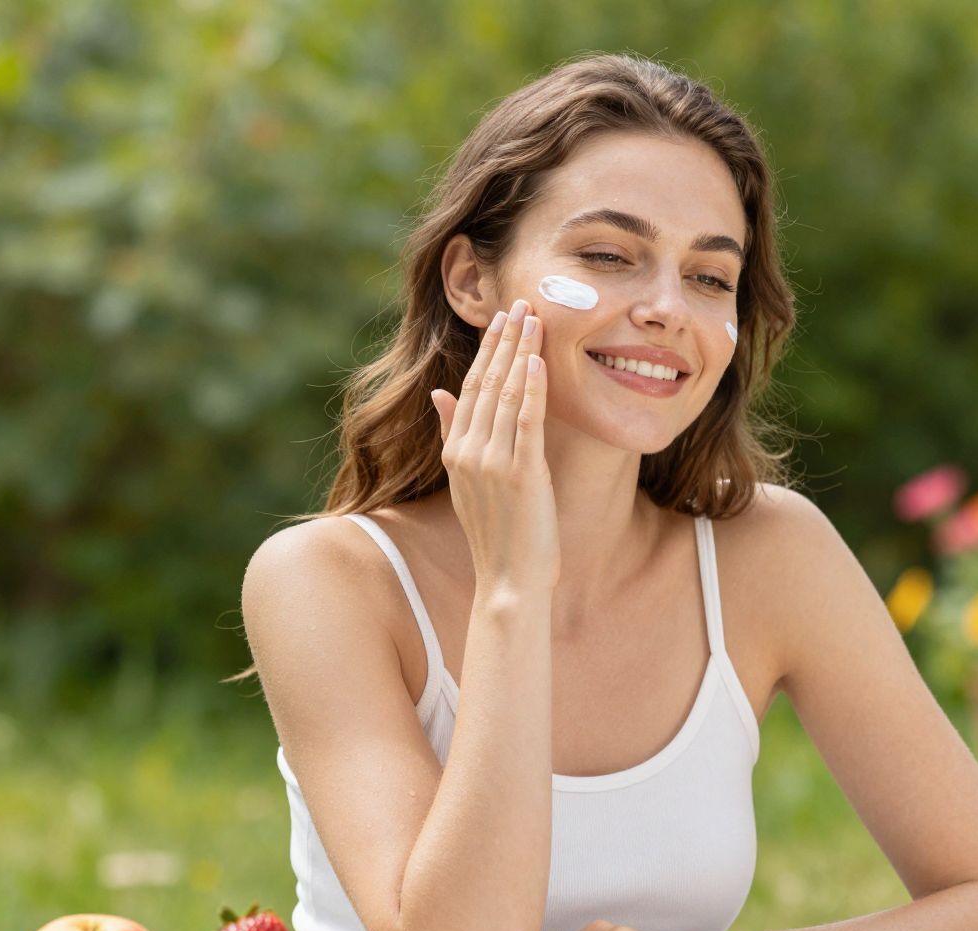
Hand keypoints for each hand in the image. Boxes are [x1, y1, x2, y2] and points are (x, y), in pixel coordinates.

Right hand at [431, 299, 559, 591]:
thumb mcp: (469, 481)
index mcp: (456, 451)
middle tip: (521, 302)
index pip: (470, 388)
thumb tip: (439, 395)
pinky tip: (538, 360)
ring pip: (506, 395)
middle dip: (505, 340)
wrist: (508, 580)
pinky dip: (531, 389)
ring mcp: (492, 462)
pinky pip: (526, 422)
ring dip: (521, 353)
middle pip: (486, 383)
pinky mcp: (520, 474)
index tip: (502, 319)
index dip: (487, 350)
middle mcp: (468, 452)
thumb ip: (453, 435)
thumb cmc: (498, 535)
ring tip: (535, 318)